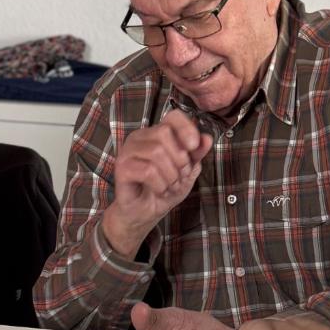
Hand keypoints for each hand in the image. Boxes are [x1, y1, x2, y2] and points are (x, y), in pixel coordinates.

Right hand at [101, 110, 211, 257]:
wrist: (146, 213)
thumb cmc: (164, 189)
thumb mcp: (188, 171)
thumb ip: (197, 154)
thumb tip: (207, 138)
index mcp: (157, 133)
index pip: (173, 116)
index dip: (187, 128)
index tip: (194, 147)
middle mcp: (140, 137)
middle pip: (164, 133)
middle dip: (180, 159)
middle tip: (181, 176)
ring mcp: (128, 151)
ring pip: (156, 152)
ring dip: (171, 175)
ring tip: (170, 186)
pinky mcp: (122, 168)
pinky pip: (147, 170)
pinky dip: (160, 184)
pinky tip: (160, 191)